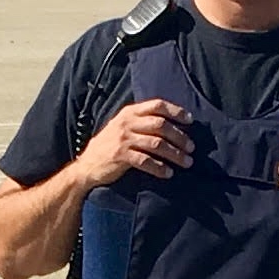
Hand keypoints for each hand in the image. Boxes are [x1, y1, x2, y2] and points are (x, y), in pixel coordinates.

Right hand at [76, 97, 191, 192]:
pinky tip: (168, 173)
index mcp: (129, 113)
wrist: (87, 165)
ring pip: (156, 144)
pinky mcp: (120, 156)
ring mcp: (123, 139)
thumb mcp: (122, 127)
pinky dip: (159, 168)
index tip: (190, 120)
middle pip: (161, 125)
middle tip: (192, 148)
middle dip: (180, 136)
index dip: (175, 111)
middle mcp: (127, 123)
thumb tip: (170, 125)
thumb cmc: (109, 146)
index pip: (157, 105)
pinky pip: (145, 161)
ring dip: (175, 154)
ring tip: (187, 162)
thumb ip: (141, 122)